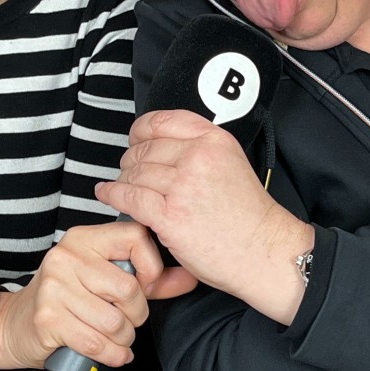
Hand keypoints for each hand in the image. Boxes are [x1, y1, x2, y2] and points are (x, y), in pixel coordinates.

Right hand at [0, 220, 196, 370]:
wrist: (17, 326)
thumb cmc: (69, 301)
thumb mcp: (107, 281)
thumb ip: (151, 279)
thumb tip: (192, 275)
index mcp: (85, 238)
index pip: (136, 237)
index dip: (152, 267)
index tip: (145, 286)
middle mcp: (67, 256)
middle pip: (129, 289)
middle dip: (137, 315)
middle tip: (127, 321)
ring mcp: (54, 287)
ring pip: (115, 321)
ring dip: (124, 339)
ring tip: (116, 338)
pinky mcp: (48, 319)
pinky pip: (98, 343)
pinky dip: (113, 356)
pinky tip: (113, 354)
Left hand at [95, 110, 313, 323]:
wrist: (263, 249)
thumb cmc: (249, 216)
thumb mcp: (232, 163)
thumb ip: (201, 149)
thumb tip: (163, 147)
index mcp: (214, 141)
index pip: (163, 121)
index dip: (141, 130)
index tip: (135, 138)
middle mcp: (198, 157)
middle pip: (145, 149)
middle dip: (131, 160)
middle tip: (128, 171)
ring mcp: (183, 186)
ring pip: (134, 173)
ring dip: (122, 180)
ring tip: (120, 186)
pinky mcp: (170, 215)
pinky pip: (129, 196)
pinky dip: (112, 194)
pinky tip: (106, 194)